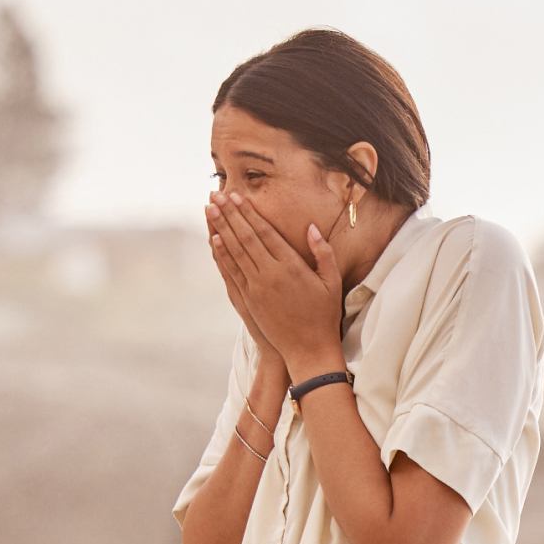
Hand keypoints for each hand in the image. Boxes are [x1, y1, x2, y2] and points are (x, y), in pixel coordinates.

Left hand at [209, 193, 344, 377]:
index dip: (249, 212)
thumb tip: (312, 227)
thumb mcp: (332, 282)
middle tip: (216, 194)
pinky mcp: (249, 300)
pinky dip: (222, 255)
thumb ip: (323, 253)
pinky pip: (232, 272)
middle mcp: (270, 274)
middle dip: (229, 214)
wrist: (308, 349)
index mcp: (291, 266)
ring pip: (235, 251)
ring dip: (221, 228)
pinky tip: (215, 240)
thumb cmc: (324, 315)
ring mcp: (256, 287)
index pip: (265, 232)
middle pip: (245, 237)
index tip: (237, 196)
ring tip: (210, 209)